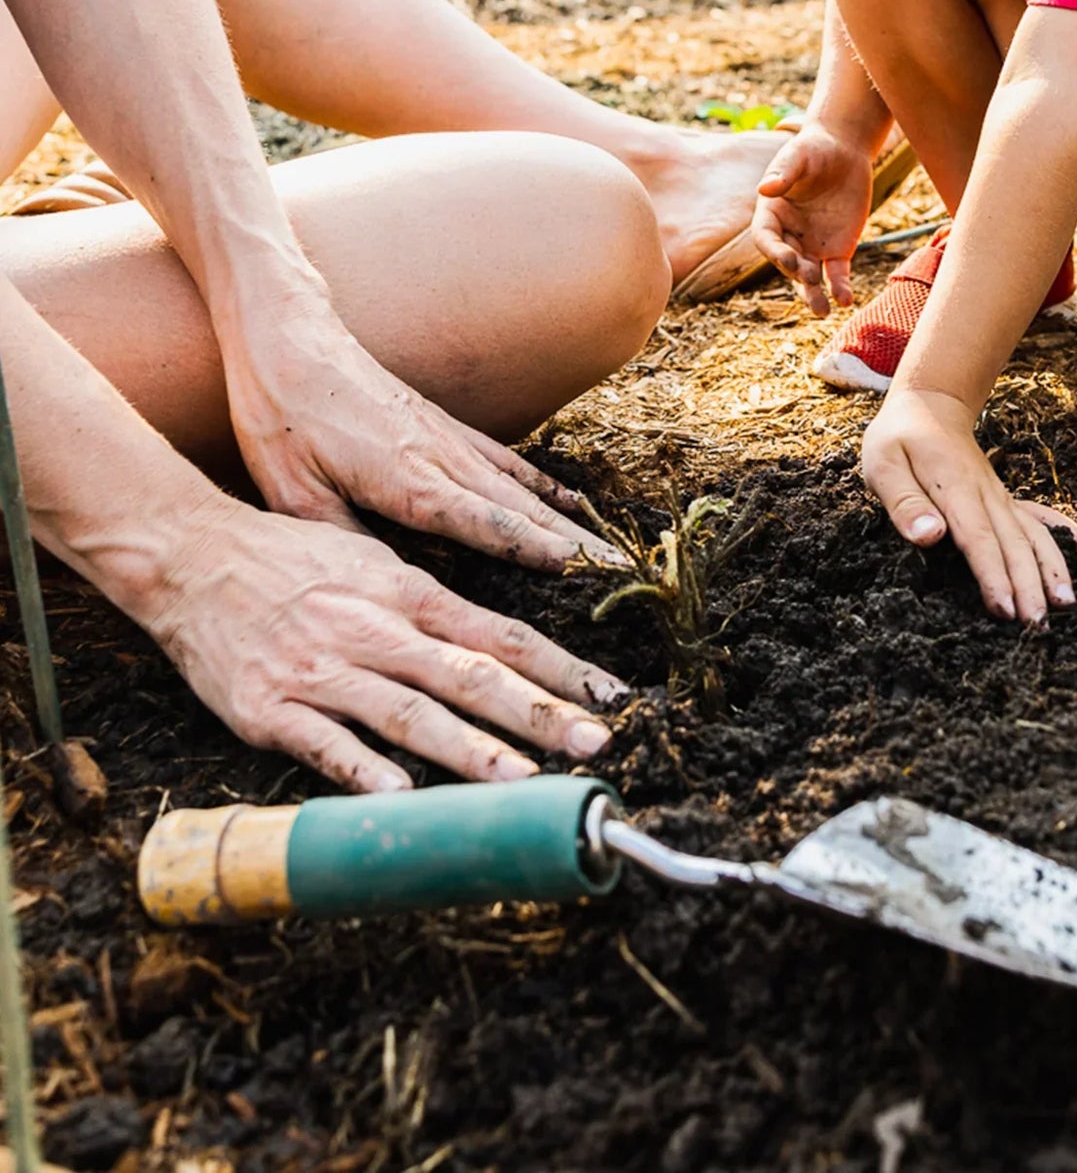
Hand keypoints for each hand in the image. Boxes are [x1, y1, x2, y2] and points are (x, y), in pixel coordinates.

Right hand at [147, 498, 627, 789]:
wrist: (191, 558)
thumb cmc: (290, 560)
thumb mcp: (373, 562)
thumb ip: (430, 604)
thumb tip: (492, 639)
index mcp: (407, 593)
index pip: (500, 634)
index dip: (560, 667)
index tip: (610, 695)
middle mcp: (376, 630)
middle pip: (470, 675)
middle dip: (539, 713)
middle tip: (594, 744)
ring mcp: (324, 671)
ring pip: (408, 713)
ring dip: (469, 749)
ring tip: (521, 780)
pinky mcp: (271, 709)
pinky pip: (325, 744)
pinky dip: (364, 769)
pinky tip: (402, 794)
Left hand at [224, 306, 621, 571]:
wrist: (287, 339)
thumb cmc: (279, 419)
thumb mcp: (290, 493)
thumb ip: (343, 539)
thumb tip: (382, 585)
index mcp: (406, 479)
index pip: (485, 522)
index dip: (535, 549)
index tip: (581, 569)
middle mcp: (439, 456)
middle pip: (520, 506)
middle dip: (573, 540)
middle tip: (622, 566)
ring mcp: (446, 437)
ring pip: (520, 483)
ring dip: (566, 515)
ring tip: (607, 540)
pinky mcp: (441, 423)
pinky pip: (505, 459)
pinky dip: (542, 481)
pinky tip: (564, 496)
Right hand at [750, 120, 876, 315]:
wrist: (844, 150)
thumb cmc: (813, 149)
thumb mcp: (797, 155)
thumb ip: (783, 172)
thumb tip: (765, 188)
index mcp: (771, 214)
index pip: (766, 239)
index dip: (775, 251)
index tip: (789, 259)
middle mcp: (789, 235)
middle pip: (788, 263)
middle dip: (798, 274)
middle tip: (811, 280)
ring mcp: (813, 245)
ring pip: (810, 277)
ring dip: (815, 294)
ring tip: (824, 311)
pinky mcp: (839, 249)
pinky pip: (837, 273)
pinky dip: (840, 287)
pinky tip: (845, 300)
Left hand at [861, 388, 1076, 623]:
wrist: (930, 404)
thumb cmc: (900, 438)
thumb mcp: (884, 465)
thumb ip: (905, 503)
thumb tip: (930, 537)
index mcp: (955, 489)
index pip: (978, 539)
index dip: (993, 576)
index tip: (1005, 609)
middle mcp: (986, 494)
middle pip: (1012, 544)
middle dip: (1029, 586)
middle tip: (1038, 625)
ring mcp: (999, 495)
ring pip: (1031, 534)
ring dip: (1050, 568)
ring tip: (1066, 602)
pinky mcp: (1003, 497)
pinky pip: (1037, 515)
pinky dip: (1061, 531)